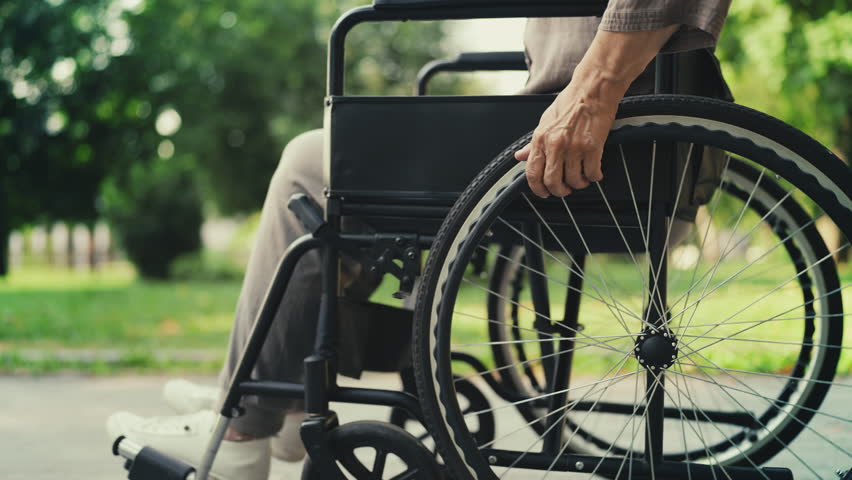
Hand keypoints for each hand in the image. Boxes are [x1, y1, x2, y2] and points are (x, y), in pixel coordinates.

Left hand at [514, 72, 624, 197]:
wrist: (592, 89)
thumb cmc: (570, 102)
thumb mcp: (545, 121)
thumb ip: (533, 143)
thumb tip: (520, 156)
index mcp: (541, 139)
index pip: (532, 173)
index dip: (537, 188)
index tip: (543, 192)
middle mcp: (555, 145)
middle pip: (552, 181)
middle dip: (559, 191)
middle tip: (565, 189)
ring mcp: (574, 147)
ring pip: (573, 180)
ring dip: (579, 184)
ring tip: (581, 179)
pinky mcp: (593, 147)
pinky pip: (592, 173)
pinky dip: (594, 177)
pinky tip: (594, 173)